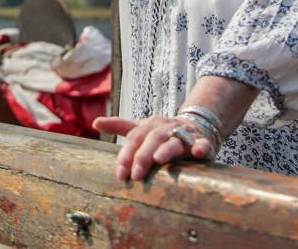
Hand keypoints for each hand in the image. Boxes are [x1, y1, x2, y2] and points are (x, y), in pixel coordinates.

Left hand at [93, 115, 217, 181]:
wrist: (196, 126)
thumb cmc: (163, 133)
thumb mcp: (142, 129)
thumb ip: (120, 127)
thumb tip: (95, 122)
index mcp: (149, 125)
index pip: (134, 138)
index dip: (126, 155)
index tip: (120, 174)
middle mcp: (165, 127)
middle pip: (152, 139)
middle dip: (143, 156)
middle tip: (136, 175)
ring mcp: (184, 133)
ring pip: (174, 141)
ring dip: (166, 149)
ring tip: (159, 159)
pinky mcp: (201, 141)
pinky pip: (202, 143)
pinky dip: (201, 146)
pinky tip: (199, 152)